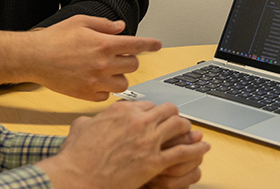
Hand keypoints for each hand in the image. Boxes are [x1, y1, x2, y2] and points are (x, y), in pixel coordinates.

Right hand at [28, 15, 162, 100]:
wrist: (34, 58)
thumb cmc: (54, 38)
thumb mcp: (80, 22)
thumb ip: (104, 25)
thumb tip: (121, 27)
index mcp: (103, 44)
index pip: (136, 45)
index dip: (150, 44)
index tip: (157, 45)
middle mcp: (102, 64)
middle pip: (133, 65)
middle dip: (129, 59)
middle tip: (118, 55)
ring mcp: (95, 81)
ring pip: (123, 83)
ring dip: (119, 76)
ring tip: (106, 69)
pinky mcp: (87, 94)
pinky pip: (107, 95)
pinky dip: (105, 88)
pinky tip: (95, 80)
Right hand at [37, 100, 209, 188]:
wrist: (77, 177)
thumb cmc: (76, 156)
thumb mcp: (81, 127)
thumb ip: (92, 120)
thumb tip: (92, 121)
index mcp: (121, 111)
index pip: (147, 104)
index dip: (153, 111)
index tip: (155, 117)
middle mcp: (137, 121)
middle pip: (167, 110)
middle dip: (173, 116)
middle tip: (176, 123)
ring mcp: (148, 140)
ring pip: (178, 125)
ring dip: (186, 129)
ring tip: (191, 133)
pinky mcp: (154, 161)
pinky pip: (183, 152)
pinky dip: (196, 150)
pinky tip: (203, 148)